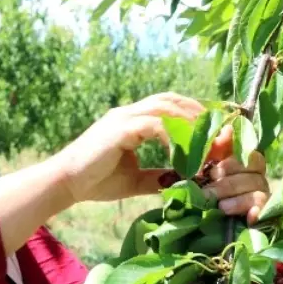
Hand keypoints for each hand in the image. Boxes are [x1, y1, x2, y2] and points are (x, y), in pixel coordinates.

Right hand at [53, 92, 204, 203]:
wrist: (65, 184)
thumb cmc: (95, 181)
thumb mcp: (135, 180)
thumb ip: (157, 177)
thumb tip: (183, 181)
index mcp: (131, 121)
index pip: (168, 106)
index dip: (192, 115)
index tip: (212, 133)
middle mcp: (129, 114)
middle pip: (171, 100)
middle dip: (197, 113)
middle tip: (216, 134)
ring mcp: (123, 119)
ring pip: (165, 108)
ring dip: (189, 124)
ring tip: (205, 144)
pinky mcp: (120, 130)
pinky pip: (154, 125)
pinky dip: (173, 137)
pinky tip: (183, 155)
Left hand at [200, 124, 270, 225]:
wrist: (200, 215)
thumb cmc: (204, 186)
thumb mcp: (204, 165)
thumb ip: (215, 148)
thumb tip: (228, 129)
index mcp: (246, 164)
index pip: (250, 157)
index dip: (232, 164)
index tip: (212, 173)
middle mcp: (258, 179)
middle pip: (252, 177)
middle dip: (227, 185)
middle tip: (207, 194)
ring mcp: (263, 198)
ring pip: (258, 194)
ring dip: (238, 200)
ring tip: (221, 207)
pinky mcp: (264, 217)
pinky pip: (266, 212)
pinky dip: (258, 213)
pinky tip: (250, 217)